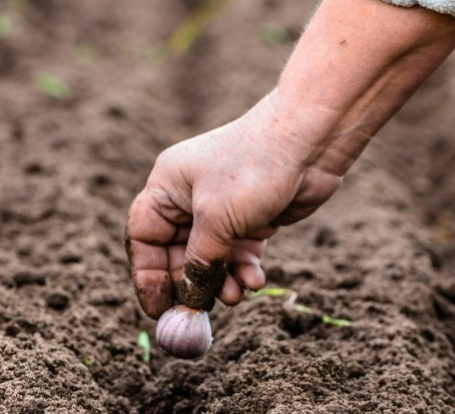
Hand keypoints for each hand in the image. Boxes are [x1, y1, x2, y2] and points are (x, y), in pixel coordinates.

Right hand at [125, 94, 342, 318]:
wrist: (310, 143)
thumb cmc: (253, 170)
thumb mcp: (217, 220)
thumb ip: (200, 263)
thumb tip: (189, 299)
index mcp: (168, 187)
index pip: (144, 237)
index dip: (147, 274)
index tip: (157, 308)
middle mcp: (191, 197)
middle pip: (178, 254)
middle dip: (192, 283)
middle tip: (202, 312)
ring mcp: (223, 209)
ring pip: (212, 258)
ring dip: (222, 281)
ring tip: (236, 295)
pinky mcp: (253, 218)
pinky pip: (239, 254)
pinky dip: (244, 270)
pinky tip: (255, 281)